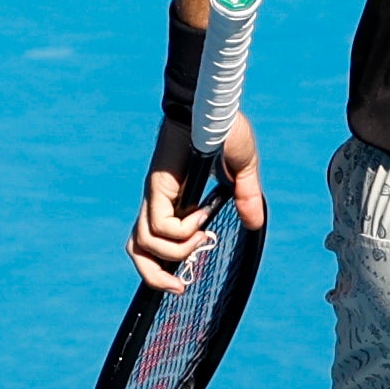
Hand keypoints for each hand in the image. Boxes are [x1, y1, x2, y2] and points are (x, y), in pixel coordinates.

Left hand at [129, 111, 265, 291]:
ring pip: (143, 242)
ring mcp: (155, 195)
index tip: (185, 280)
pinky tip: (202, 213)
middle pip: (136, 250)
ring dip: (176, 251)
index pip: (149, 242)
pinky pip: (160, 226)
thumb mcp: (242, 170)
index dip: (161, 267)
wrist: (210, 102)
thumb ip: (246, 197)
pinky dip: (182, 231)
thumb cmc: (222, 128)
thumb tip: (254, 223)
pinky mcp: (158, 187)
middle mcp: (157, 201)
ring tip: (200, 238)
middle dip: (154, 277)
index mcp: (172, 201)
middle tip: (180, 286)